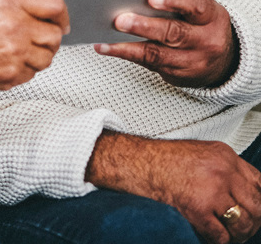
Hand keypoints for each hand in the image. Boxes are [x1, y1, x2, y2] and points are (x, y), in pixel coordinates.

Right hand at [0, 0, 69, 92]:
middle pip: (55, 35)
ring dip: (38, 55)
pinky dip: (26, 69)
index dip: (62, 14)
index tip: (60, 20)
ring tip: (19, 50)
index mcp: (11, 5)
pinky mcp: (14, 75)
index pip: (55, 5)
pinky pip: (34, 73)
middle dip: (49, 38)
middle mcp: (15, 29)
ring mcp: (15, 53)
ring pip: (48, 57)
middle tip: (35, 37)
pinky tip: (10, 60)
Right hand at [87, 132, 260, 243]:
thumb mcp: (202, 153)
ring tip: (228, 232)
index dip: (259, 200)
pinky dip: (218, 239)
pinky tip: (210, 234)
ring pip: (243, 223)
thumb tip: (246, 192)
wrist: (139, 162)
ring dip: (236, 232)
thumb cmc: (165, 158)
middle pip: (256, 205)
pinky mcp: (199, 208)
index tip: (256, 210)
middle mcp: (222, 171)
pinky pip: (221, 235)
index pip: (259, 183)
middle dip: (252, 220)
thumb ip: (225, 168)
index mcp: (225, 155)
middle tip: (244, 226)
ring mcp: (212, 190)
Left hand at [93, 0, 237, 86]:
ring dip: (128, 46)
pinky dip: (124, 54)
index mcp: (212, 17)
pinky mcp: (176, 74)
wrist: (224, 60)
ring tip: (106, 40)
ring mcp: (192, 61)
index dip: (174, 0)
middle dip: (144, 26)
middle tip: (120, 20)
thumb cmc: (201, 23)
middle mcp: (206, 41)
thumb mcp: (199, 9)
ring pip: (158, 54)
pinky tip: (104, 47)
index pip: (196, 6)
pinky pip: (147, 64)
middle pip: (174, 33)